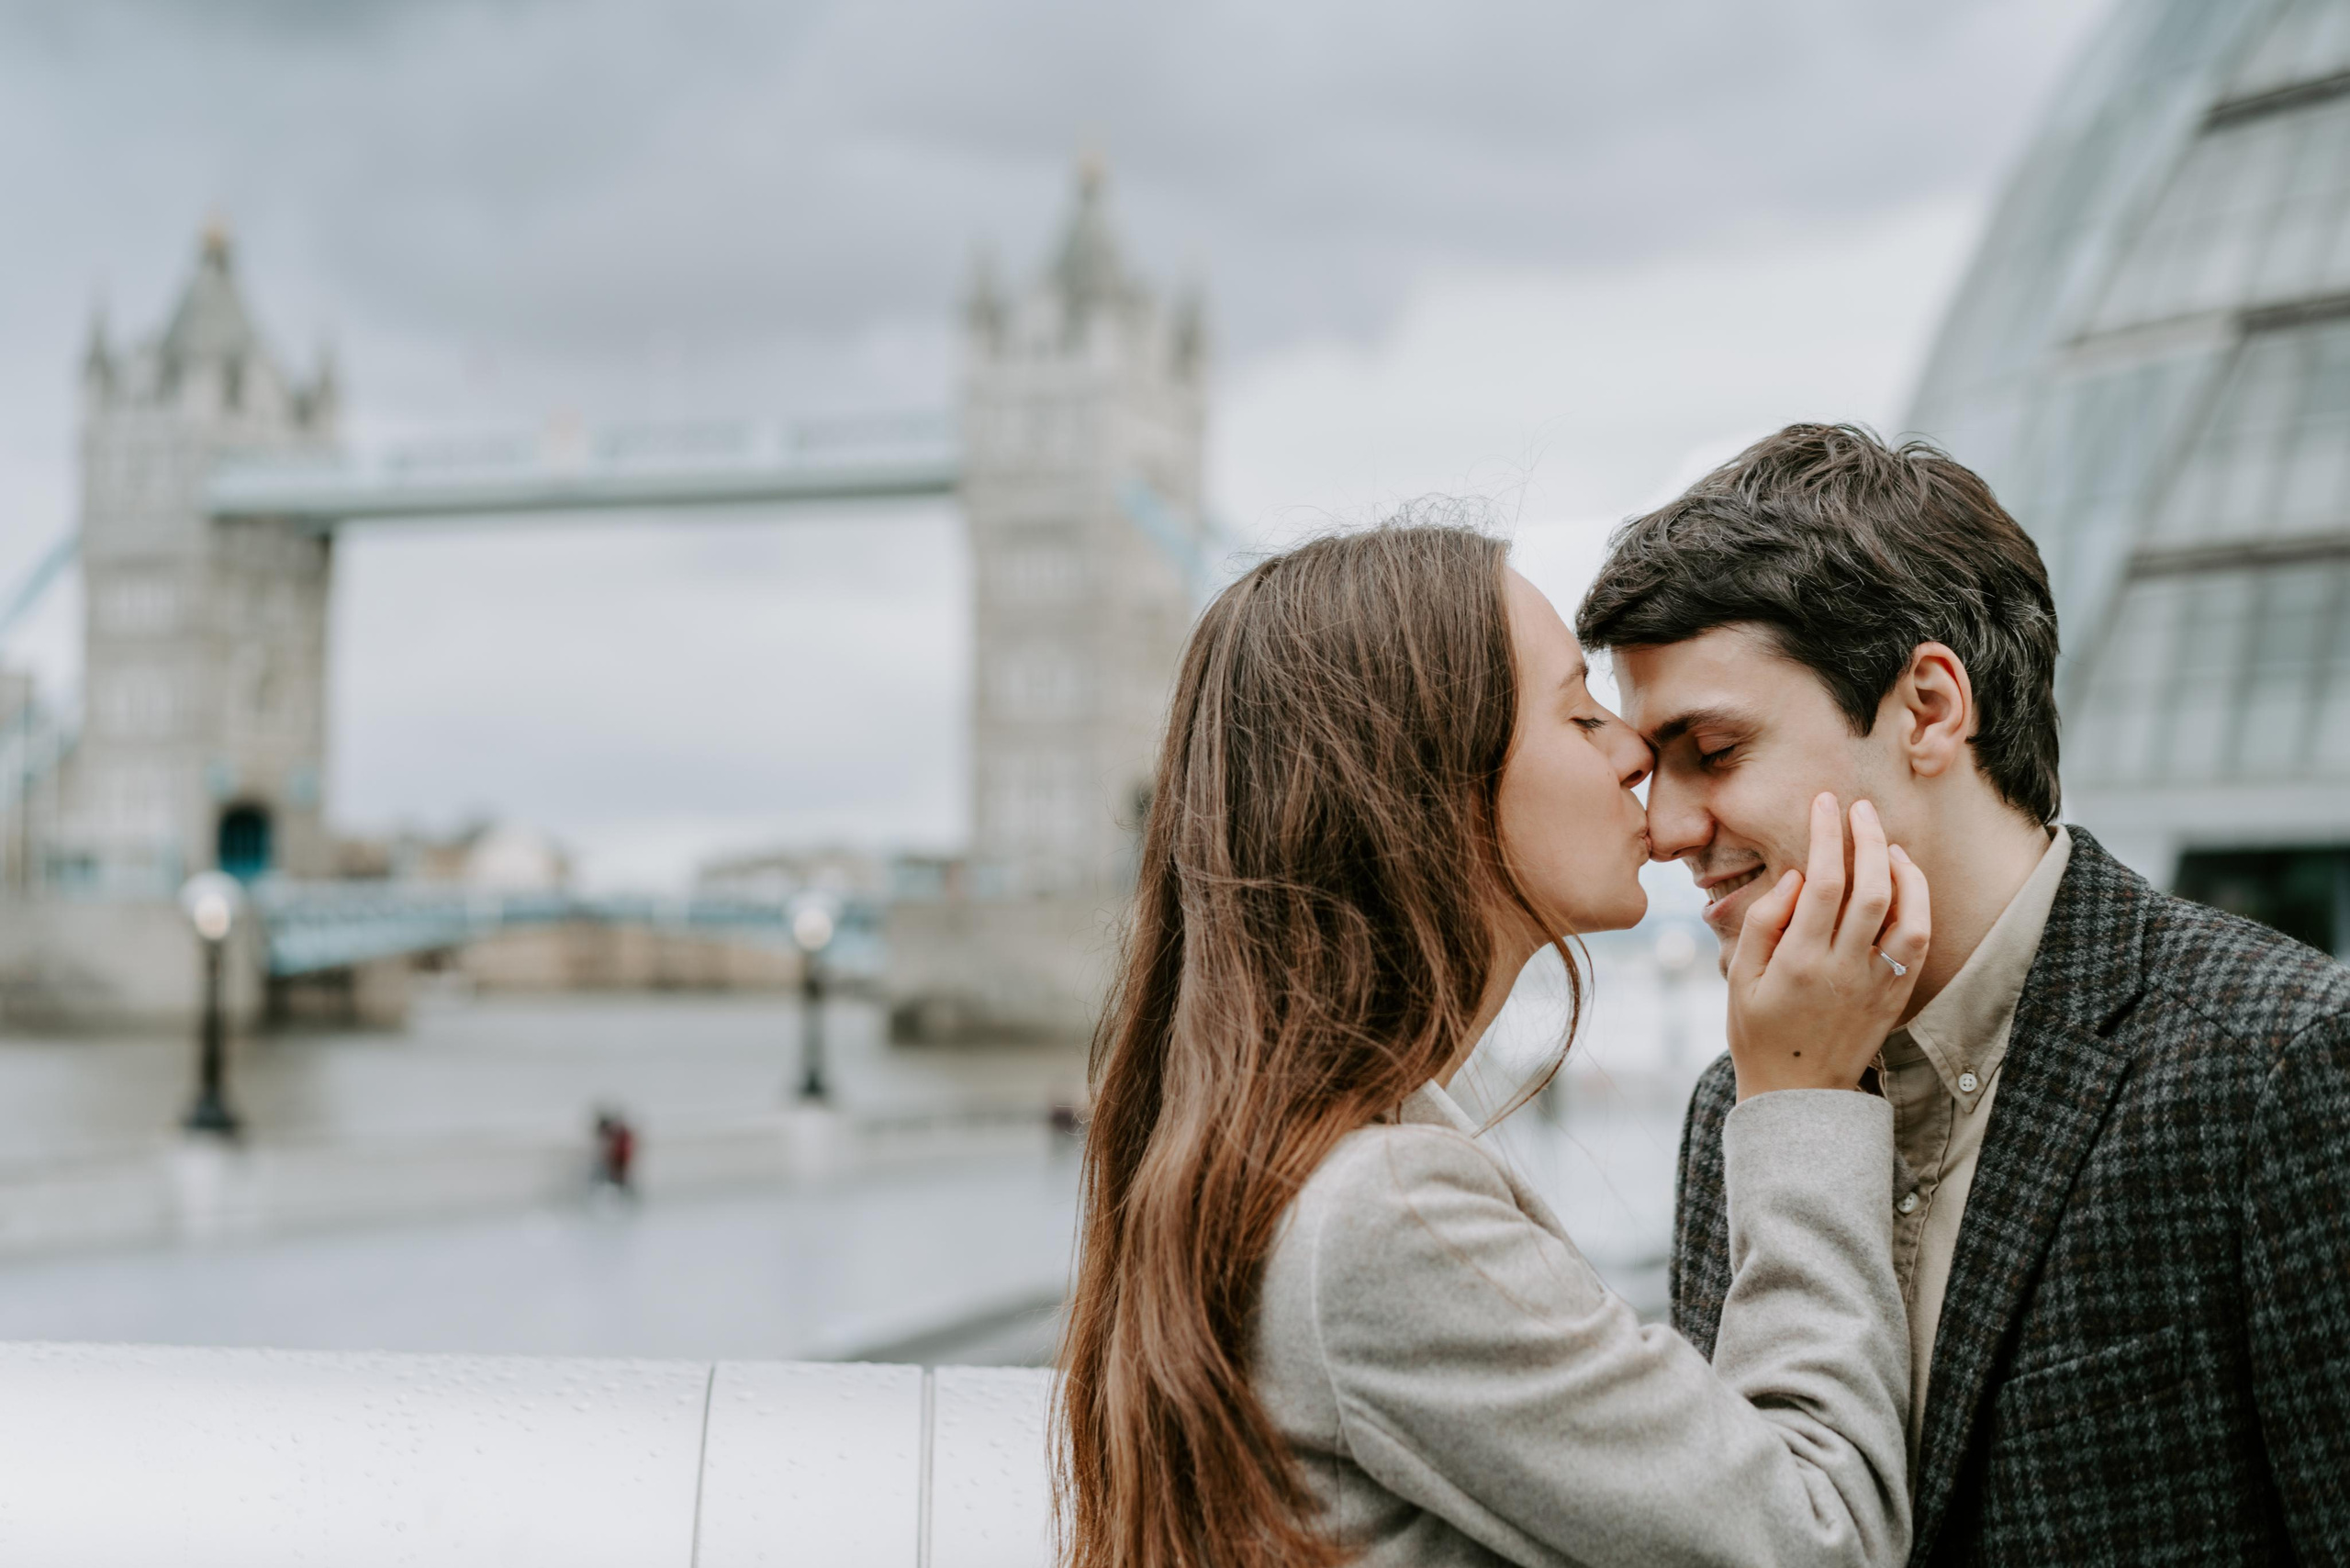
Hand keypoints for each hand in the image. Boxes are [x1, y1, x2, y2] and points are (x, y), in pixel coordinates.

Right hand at [1725, 793, 1929, 1100]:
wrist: (1798, 1094)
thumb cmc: (1758, 1031)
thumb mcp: (1739, 978)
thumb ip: (1763, 922)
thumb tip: (1796, 875)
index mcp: (1798, 961)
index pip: (1820, 882)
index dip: (1825, 835)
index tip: (1824, 803)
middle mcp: (1843, 969)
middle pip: (1870, 888)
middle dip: (1866, 837)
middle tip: (1859, 808)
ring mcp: (1876, 983)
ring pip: (1906, 913)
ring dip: (1902, 869)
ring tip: (1885, 842)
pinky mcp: (1896, 994)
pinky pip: (1918, 941)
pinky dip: (1918, 903)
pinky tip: (1904, 881)